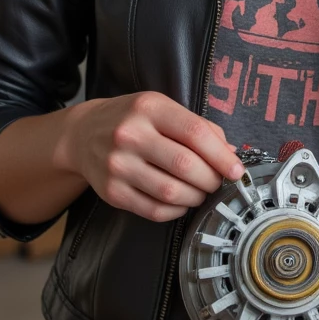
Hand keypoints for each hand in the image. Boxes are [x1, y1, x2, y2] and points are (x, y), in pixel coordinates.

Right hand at [57, 92, 243, 222]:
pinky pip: (154, 211)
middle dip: (211, 179)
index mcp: (149, 108)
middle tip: (216, 182)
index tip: (236, 170)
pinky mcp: (112, 192)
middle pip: (186, 166)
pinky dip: (176, 210)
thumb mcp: (163, 109)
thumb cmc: (132, 120)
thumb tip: (231, 153)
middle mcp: (130, 135)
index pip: (195, 134)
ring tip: (199, 191)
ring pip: (172, 192)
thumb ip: (199, 127)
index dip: (222, 156)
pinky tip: (180, 201)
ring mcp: (118, 165)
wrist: (82, 134)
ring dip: (196, 197)